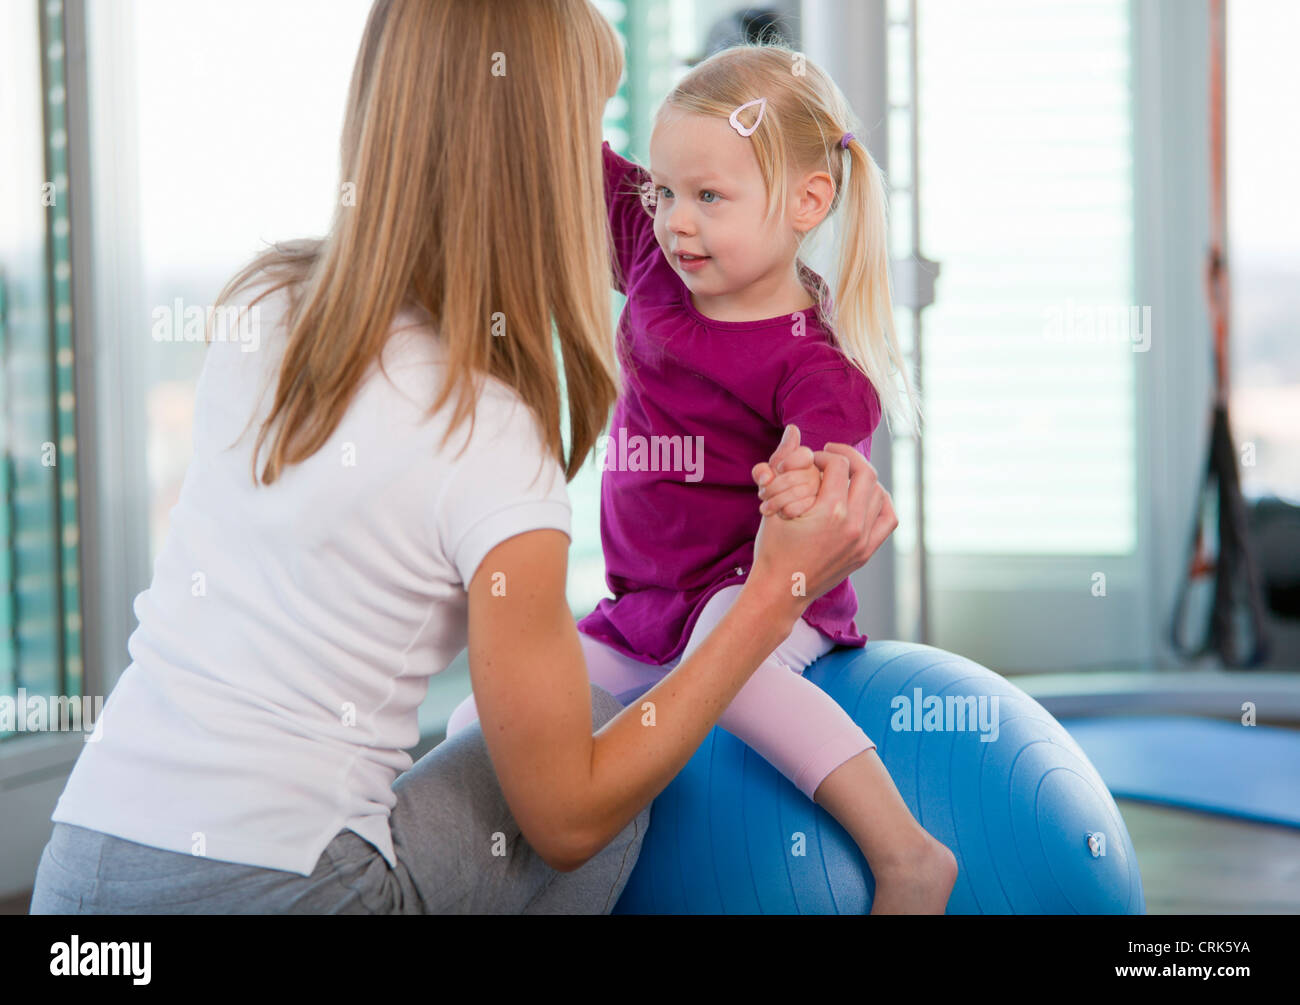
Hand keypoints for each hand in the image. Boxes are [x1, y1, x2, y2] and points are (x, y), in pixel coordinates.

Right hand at [747, 431, 897, 615]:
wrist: (781, 591)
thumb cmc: (772, 549)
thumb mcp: (774, 504)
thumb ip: (784, 464)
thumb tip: (794, 430)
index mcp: (831, 511)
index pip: (839, 465)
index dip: (824, 455)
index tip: (812, 459)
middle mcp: (854, 525)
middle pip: (866, 473)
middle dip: (849, 458)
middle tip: (832, 455)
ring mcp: (864, 541)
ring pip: (880, 493)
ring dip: (864, 478)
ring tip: (846, 475)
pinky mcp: (867, 552)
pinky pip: (888, 518)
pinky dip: (881, 502)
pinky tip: (865, 496)